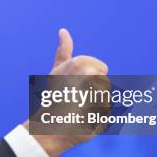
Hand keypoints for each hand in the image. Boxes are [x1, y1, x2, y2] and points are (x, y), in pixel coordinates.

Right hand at [23, 28, 108, 156]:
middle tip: (76, 99)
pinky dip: (98, 117)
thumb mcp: (57, 70)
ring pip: (107, 97)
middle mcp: (88, 73)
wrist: (49, 125)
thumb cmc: (54, 98)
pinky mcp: (101, 107)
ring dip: (96, 105)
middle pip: (106, 82)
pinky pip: (108, 111)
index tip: (73, 86)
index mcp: (80, 62)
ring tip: (78, 109)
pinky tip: (82, 118)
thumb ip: (64, 50)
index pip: (99, 69)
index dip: (90, 78)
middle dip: (95, 92)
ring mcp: (95, 90)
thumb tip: (63, 30)